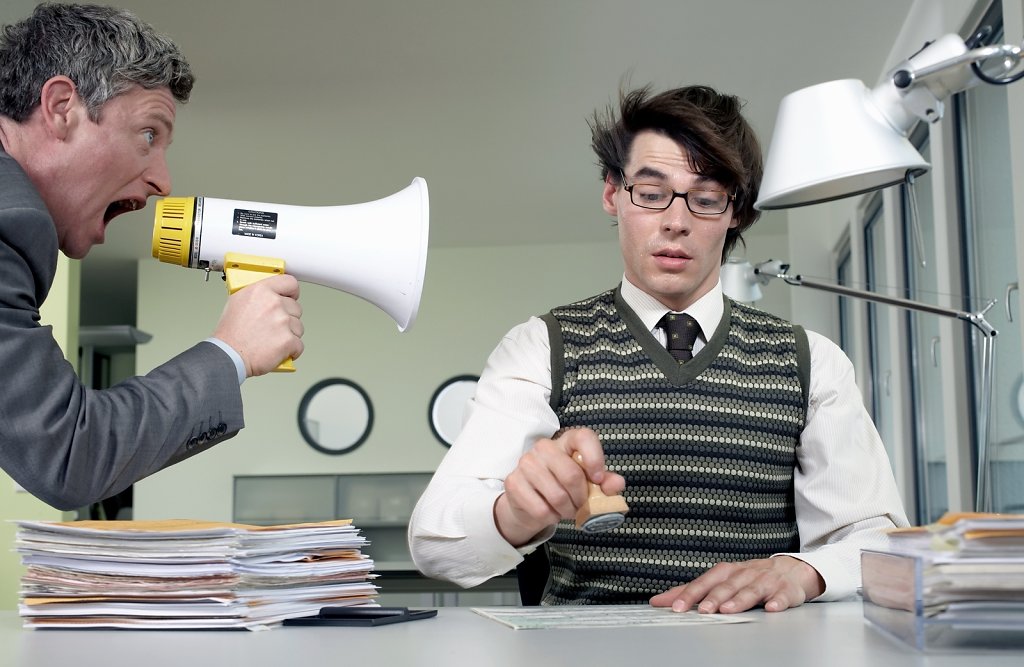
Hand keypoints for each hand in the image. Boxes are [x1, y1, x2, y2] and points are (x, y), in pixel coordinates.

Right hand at [212, 274, 303, 376]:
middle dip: (288, 318)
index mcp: (261, 291)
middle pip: (296, 308)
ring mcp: (282, 321)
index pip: (290, 283)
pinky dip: (291, 350)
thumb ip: (258, 295)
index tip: (290, 298)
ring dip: (289, 335)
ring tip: (272, 340)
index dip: (292, 292)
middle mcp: (273, 303)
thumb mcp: (237, 302)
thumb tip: (269, 295)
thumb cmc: (230, 334)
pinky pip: (299, 344)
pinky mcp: (288, 340)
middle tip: (273, 327)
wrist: (229, 356)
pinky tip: (279, 350)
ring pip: (298, 327)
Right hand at [493, 427, 624, 546]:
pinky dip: (551, 517)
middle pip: (571, 474)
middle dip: (581, 499)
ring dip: (567, 510)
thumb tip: (616, 484)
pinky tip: (549, 512)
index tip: (598, 479)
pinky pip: (541, 509)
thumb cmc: (563, 486)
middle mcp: (544, 447)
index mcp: (566, 441)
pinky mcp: (513, 482)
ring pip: (557, 495)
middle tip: (581, 506)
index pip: (584, 437)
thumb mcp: (588, 483)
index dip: (595, 458)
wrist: (530, 502)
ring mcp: (526, 463)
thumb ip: (606, 482)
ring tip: (567, 510)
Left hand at [649, 556, 824, 613]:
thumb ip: (692, 591)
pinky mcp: (786, 590)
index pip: (704, 582)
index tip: (675, 606)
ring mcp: (766, 581)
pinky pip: (783, 595)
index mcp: (727, 572)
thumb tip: (658, 600)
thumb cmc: (750, 577)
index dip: (689, 594)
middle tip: (702, 610)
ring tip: (728, 609)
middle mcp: (744, 574)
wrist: (791, 570)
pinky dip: (778, 601)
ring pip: (751, 590)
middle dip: (713, 597)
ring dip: (740, 599)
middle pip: (726, 586)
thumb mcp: (721, 580)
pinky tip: (772, 608)